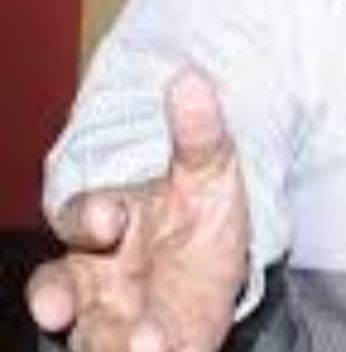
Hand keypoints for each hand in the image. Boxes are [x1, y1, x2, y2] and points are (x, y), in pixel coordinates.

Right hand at [26, 68, 249, 351]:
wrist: (226, 262)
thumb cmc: (199, 211)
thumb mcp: (210, 169)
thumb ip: (199, 132)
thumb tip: (190, 78)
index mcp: (107, 219)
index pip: (80, 216)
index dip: (89, 217)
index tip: (109, 218)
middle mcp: (96, 274)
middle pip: (64, 289)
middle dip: (63, 299)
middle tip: (68, 309)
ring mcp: (113, 318)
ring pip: (93, 337)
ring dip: (112, 344)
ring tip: (147, 344)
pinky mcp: (145, 349)